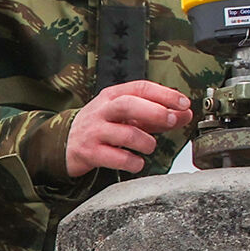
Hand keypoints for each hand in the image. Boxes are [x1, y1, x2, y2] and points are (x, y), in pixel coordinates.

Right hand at [66, 83, 192, 174]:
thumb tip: (185, 114)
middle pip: (129, 104)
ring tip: (149, 147)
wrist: (64, 143)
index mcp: (112, 96)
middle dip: (155, 112)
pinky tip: (137, 162)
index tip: (184, 103)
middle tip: (171, 120)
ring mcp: (94, 132)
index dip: (165, 94)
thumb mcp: (125, 115)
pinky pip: (117, 158)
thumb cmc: (100, 126)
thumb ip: (155, 115)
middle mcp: (102, 111)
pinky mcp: (90, 153)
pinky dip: (133, 162)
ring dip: (146, 142)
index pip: (141, 88)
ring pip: (126, 134)